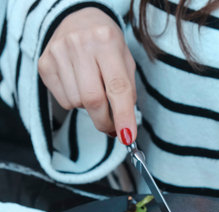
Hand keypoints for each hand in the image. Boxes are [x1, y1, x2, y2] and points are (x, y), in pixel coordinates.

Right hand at [38, 7, 136, 142]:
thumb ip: (127, 92)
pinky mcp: (45, 65)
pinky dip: (75, 102)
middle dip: (105, 121)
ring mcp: (58, 53)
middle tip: (113, 128)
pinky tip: (79, 85)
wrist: (78, 21)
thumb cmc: (107, 46)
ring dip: (90, 109)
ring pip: (78, 103)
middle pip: (93, 100)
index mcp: (106, 41)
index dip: (123, 116)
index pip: (117, 87)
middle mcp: (80, 44)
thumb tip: (124, 128)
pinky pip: (64, 101)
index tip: (127, 137)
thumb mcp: (125, 61)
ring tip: (94, 90)